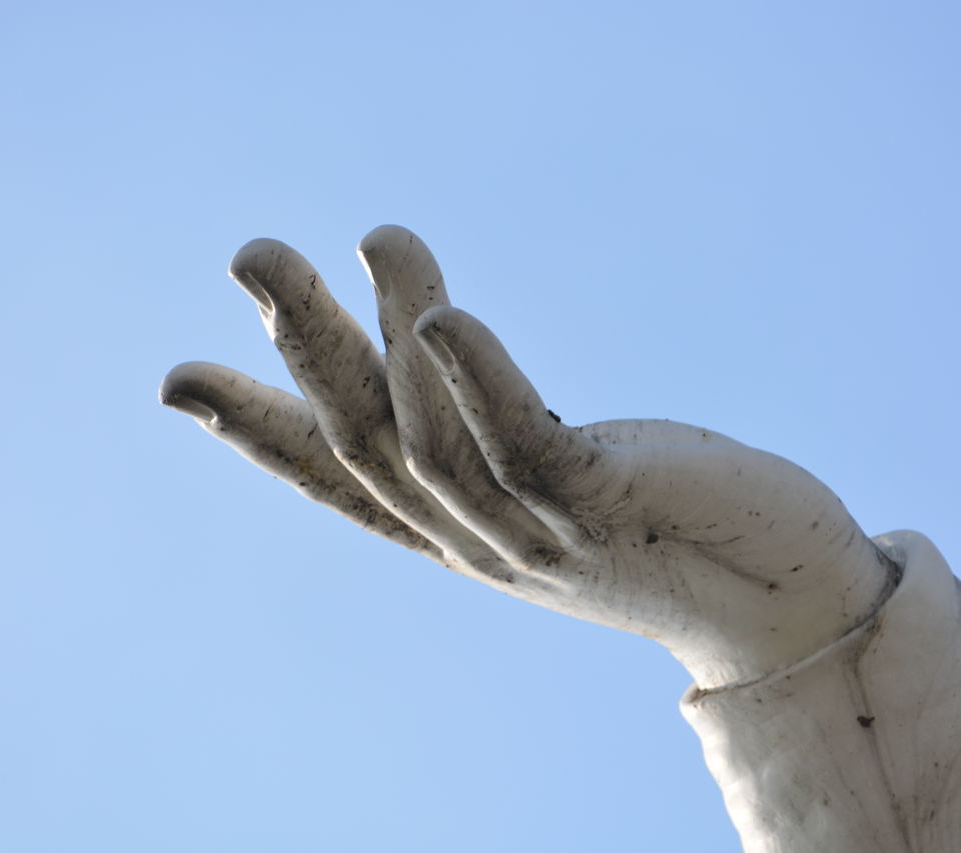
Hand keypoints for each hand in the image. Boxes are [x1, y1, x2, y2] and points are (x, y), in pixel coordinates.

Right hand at [160, 227, 895, 688]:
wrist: (780, 598)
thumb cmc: (667, 525)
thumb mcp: (557, 481)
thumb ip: (489, 434)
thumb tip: (432, 348)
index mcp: (461, 532)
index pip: (344, 486)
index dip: (259, 435)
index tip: (180, 381)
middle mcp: (480, 542)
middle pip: (368, 446)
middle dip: (304, 349)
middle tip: (252, 253)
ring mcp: (536, 535)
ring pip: (432, 439)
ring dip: (390, 334)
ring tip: (381, 237)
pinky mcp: (604, 509)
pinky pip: (524, 447)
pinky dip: (478, 382)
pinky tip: (444, 319)